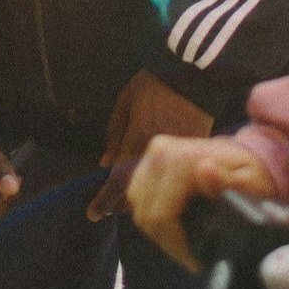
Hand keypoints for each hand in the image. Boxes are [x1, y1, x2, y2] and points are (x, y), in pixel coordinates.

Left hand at [86, 69, 212, 222]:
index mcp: (137, 139)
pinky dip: (164, 185)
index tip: (93, 213)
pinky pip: (176, 178)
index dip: (104, 198)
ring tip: (130, 204)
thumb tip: (105, 162)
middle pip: (137, 189)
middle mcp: (156, 153)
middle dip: (122, 202)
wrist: (192, 75)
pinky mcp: (194, 152)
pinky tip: (157, 188)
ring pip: (157, 187)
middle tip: (109, 209)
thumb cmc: (154, 84)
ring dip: (142, 197)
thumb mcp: (125, 102)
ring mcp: (178, 155)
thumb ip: (114, 134)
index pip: (117, 177)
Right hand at [124, 132, 276, 270]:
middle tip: (190, 257)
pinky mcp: (146, 161)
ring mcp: (151, 156)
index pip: (161, 214)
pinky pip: (138, 198)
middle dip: (166, 242)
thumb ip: (227, 182)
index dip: (175, 245)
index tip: (194, 262)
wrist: (243, 156)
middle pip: (146, 213)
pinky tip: (173, 226)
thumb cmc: (250, 175)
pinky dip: (151, 215)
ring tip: (183, 243)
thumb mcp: (250, 183)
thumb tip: (204, 170)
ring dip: (157, 230)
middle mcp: (160, 152)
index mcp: (183, 158)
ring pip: (139, 208)